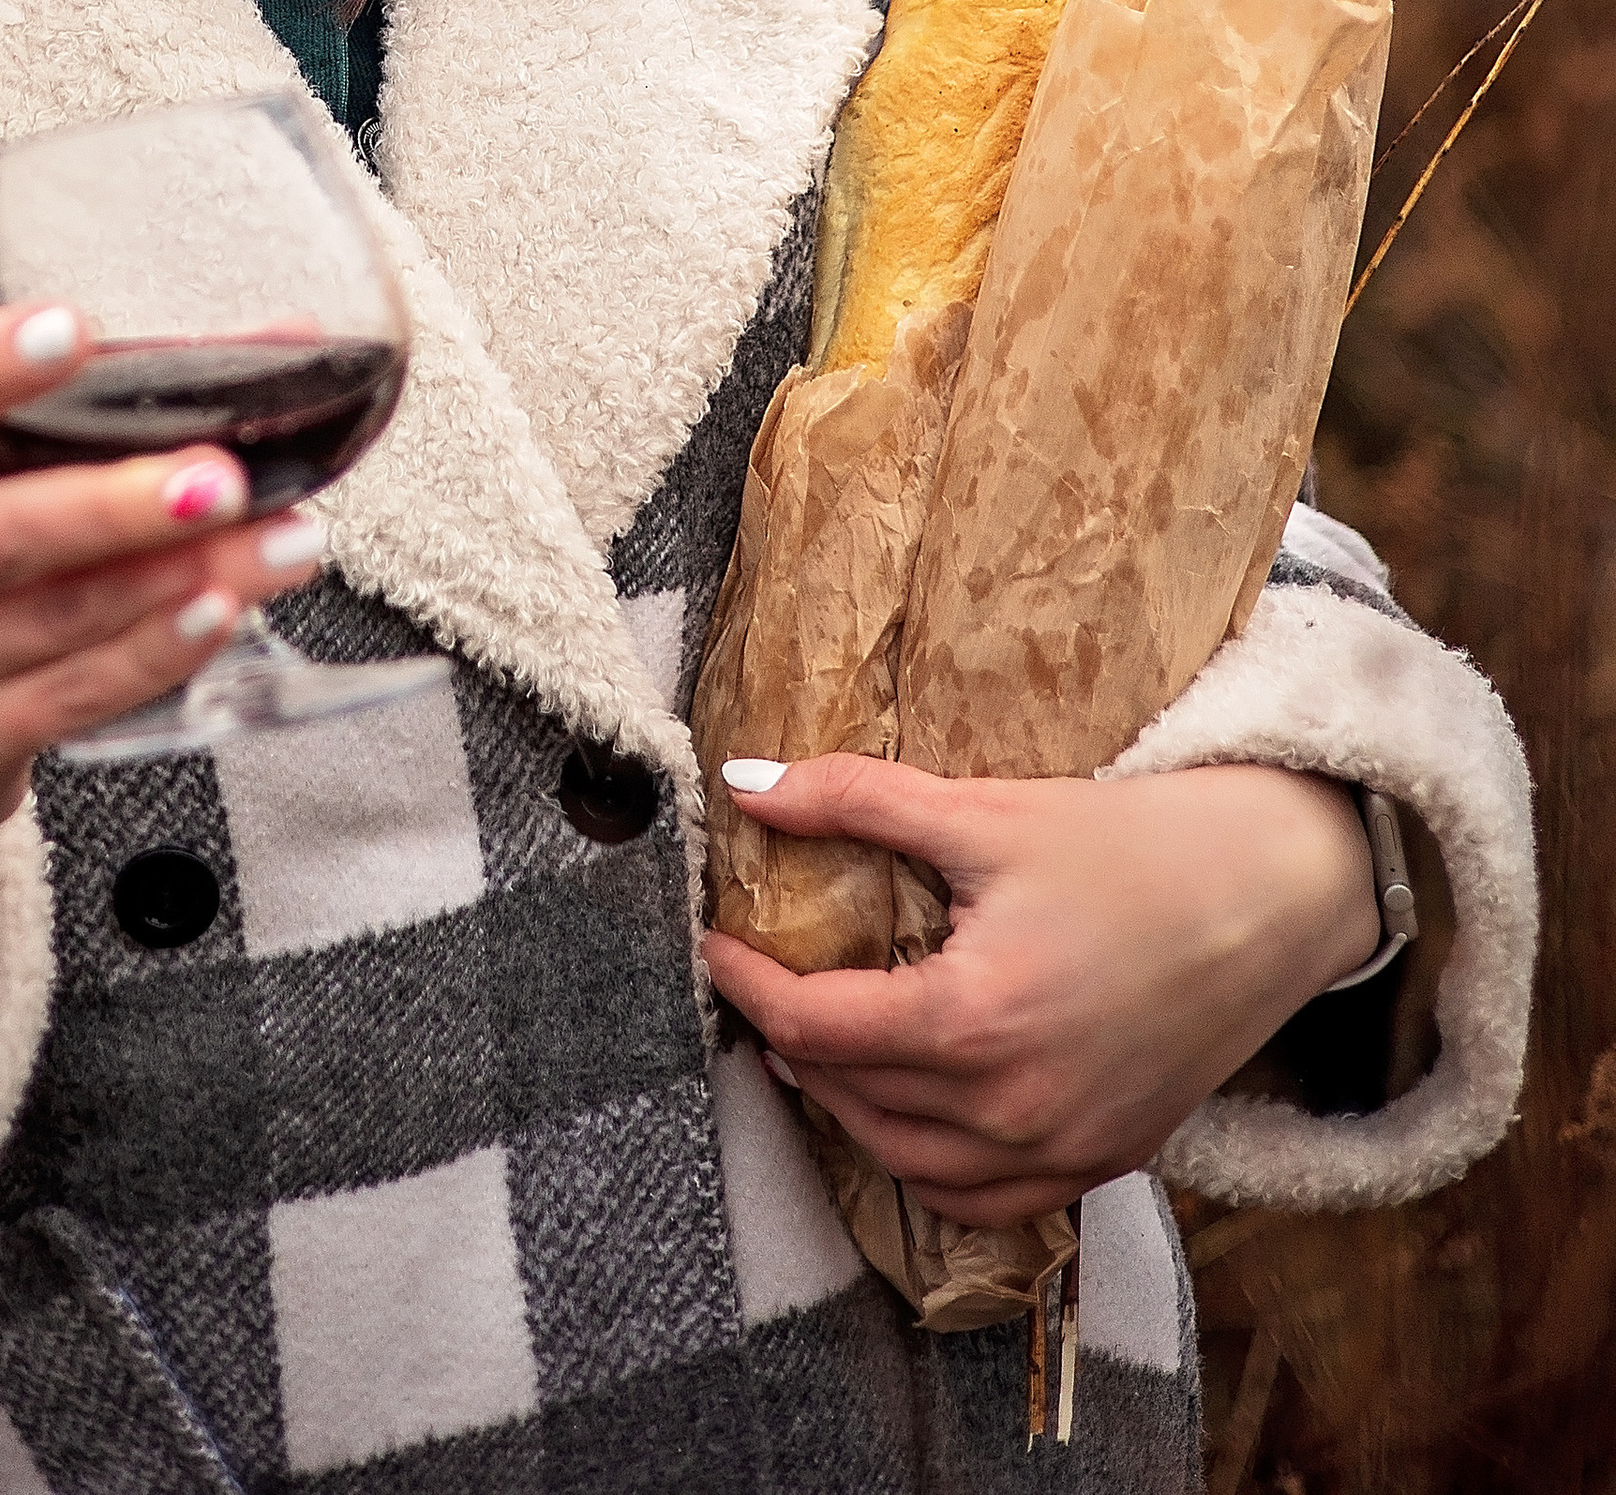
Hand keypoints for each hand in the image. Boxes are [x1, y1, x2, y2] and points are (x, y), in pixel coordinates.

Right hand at [0, 303, 322, 1035]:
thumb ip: (98, 408)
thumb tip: (284, 340)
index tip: (72, 331)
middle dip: (113, 504)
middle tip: (220, 479)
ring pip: (50, 619)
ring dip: (174, 580)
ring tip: (275, 544)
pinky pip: (69, 695)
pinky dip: (154, 652)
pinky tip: (220, 611)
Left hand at [701, 756, 1380, 1224]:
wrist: (1271, 896)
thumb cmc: (1129, 845)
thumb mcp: (984, 810)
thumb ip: (855, 799)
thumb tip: (744, 782)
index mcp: (973, 1020)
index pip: (816, 1025)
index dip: (748, 986)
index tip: (713, 947)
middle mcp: (1011, 1108)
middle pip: (851, 1096)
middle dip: (789, 1040)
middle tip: (760, 986)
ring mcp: (1060, 1151)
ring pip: (907, 1162)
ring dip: (847, 1108)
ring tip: (817, 1045)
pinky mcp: (1102, 1163)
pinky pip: (983, 1202)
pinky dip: (926, 1165)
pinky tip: (906, 1112)